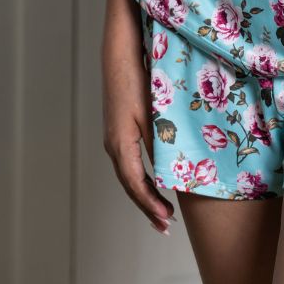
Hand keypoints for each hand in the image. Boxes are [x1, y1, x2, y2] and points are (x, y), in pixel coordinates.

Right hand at [102, 17, 177, 234]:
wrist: (119, 56)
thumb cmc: (137, 81)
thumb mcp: (153, 114)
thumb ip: (161, 144)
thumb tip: (171, 173)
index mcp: (120, 145)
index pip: (136, 185)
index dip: (151, 205)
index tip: (167, 221)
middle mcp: (113, 145)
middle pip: (131, 186)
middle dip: (148, 207)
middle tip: (165, 227)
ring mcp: (113, 138)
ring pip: (129, 175)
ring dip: (144, 195)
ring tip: (161, 212)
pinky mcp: (117, 130)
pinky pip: (129, 163)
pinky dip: (141, 179)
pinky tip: (152, 182)